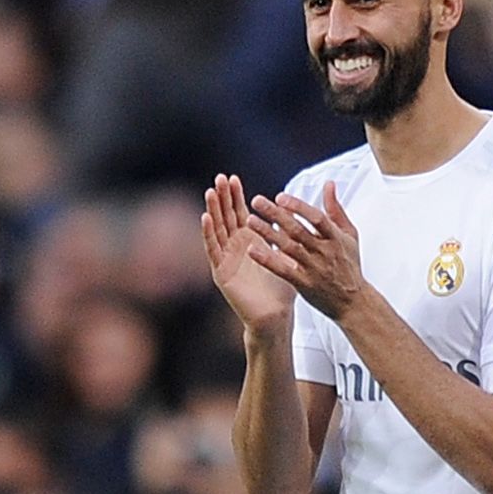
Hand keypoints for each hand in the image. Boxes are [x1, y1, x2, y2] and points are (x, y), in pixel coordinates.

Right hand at [201, 174, 292, 331]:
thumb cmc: (282, 288)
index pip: (239, 213)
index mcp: (249, 241)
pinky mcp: (221, 272)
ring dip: (212, 211)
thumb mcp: (284, 253)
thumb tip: (287, 210)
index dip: (235, 196)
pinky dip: (208, 233)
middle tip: (219, 178)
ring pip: (217, 230)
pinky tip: (205, 218)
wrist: (275, 315)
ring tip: (210, 192)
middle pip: (226, 217)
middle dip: (222, 198)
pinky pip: (213, 250)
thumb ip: (282, 232)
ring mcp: (226, 259)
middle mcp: (234, 248)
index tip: (233, 178)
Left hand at [247, 183, 368, 318]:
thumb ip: (336, 209)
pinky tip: (253, 250)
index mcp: (335, 238)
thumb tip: (329, 184)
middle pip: (298, 230)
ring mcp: (314, 269)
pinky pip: (283, 270)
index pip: (316, 218)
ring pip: (288, 248)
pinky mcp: (304, 285)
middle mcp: (324, 252)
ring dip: (268, 233)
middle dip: (276, 214)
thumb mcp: (350, 235)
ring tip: (250, 220)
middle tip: (257, 201)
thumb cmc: (350, 265)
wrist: (353, 302)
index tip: (280, 197)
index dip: (298, 207)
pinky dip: (268, 260)